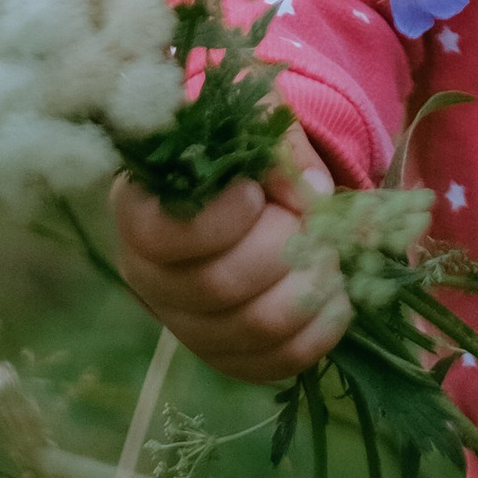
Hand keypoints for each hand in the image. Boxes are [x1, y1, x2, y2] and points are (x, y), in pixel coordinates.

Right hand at [111, 124, 350, 384]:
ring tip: (331, 250)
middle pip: (219, 285)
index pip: (161, 236)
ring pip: (255, 328)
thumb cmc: (239, 140)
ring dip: (310, 285)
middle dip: (284, 246)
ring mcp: (188, 325)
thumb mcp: (253, 114)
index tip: (255, 192)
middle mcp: (151, 278)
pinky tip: (337, 293)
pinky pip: (277, 363)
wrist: (249, 180)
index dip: (220, 219)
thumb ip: (278, 143)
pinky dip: (320, 330)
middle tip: (312, 217)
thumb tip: (311, 193)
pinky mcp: (227, 356)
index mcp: (140, 212)